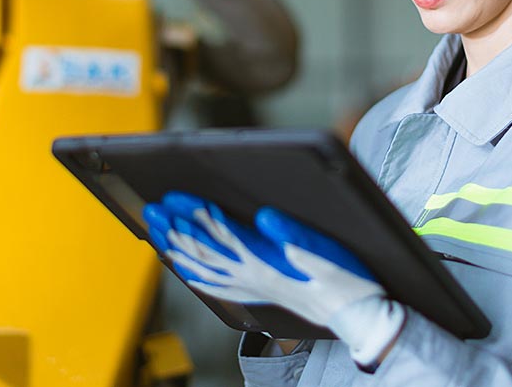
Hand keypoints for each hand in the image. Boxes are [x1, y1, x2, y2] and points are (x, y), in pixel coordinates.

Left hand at [144, 192, 404, 365]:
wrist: (358, 316)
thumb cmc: (347, 280)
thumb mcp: (325, 250)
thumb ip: (292, 232)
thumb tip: (264, 216)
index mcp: (266, 262)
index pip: (221, 232)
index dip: (195, 212)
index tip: (174, 196)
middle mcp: (254, 276)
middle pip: (204, 250)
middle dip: (175, 227)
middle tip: (153, 209)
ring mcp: (255, 287)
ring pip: (205, 268)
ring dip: (179, 248)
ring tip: (159, 231)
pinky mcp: (261, 293)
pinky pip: (218, 286)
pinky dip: (196, 275)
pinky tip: (186, 270)